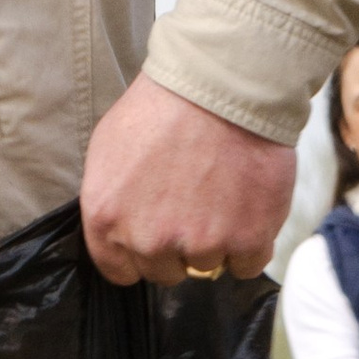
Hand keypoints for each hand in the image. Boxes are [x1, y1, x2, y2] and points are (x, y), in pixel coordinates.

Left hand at [80, 72, 295, 287]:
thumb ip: (112, 199)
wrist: (220, 86)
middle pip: (164, 271)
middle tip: (193, 204)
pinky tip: (247, 206)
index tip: (154, 236)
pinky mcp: (246, 241)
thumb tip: (122, 225)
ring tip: (222, 193)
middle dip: (178, 246)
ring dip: (216, 240)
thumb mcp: (108, 147)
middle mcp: (149, 239)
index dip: (138, 254)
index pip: (118, 269)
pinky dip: (251, 242)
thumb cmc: (162, 107)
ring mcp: (199, 244)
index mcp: (106, 218)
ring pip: (207, 266)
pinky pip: (247, 264)